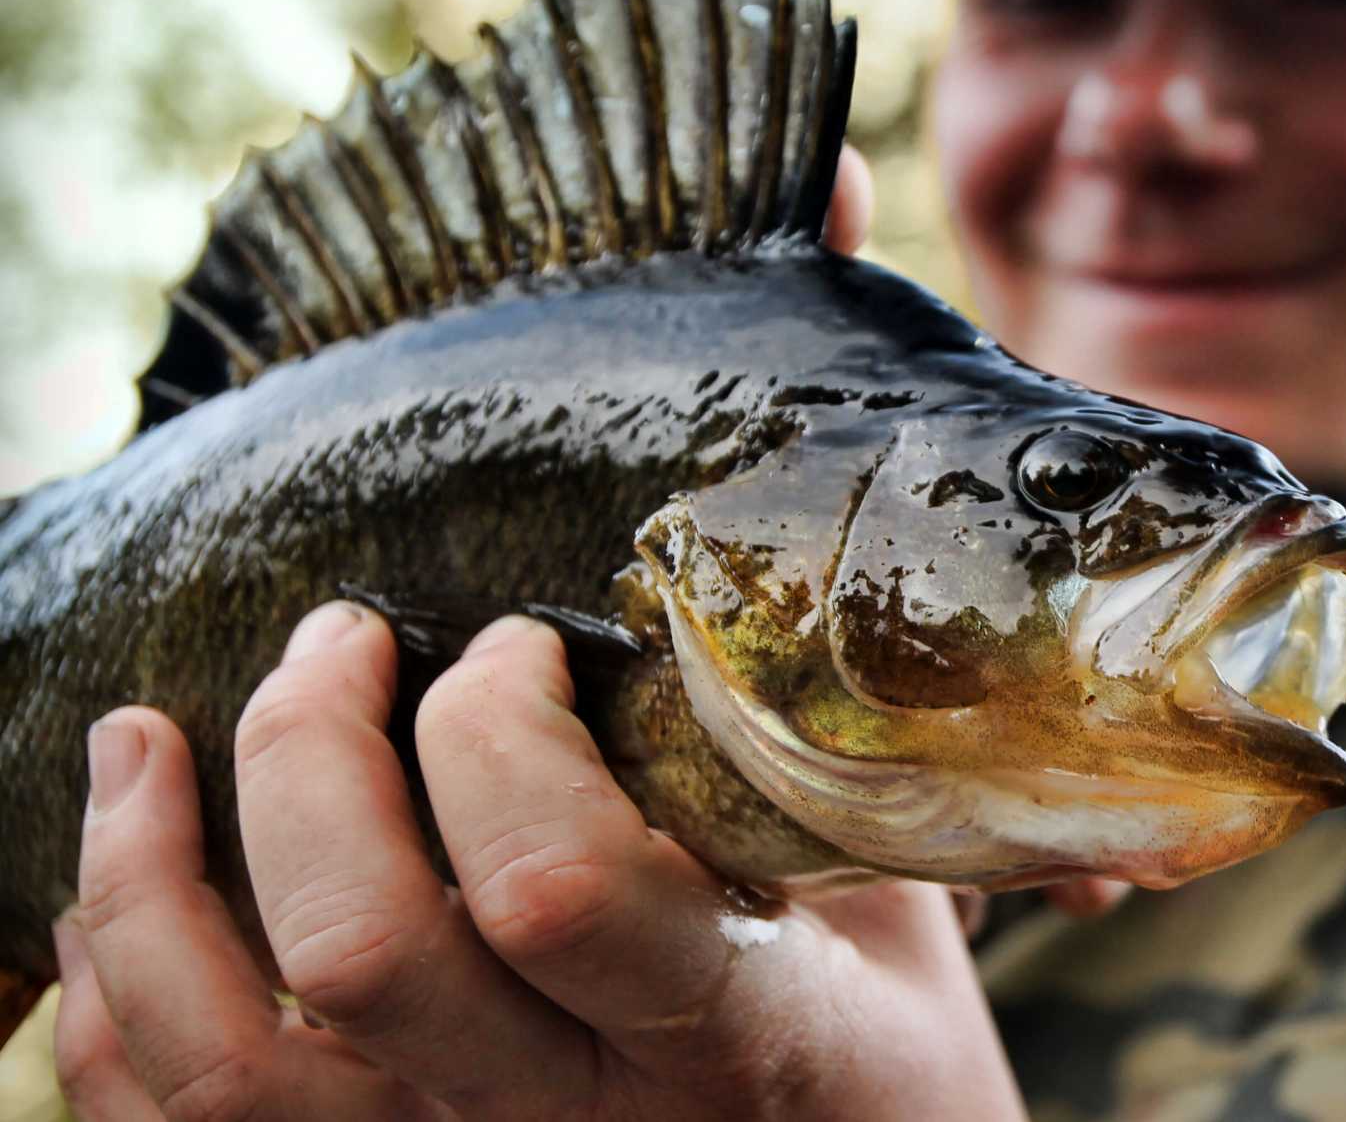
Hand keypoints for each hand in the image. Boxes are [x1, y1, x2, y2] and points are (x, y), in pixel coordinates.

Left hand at [55, 601, 1026, 1120]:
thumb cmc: (883, 1069)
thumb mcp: (891, 920)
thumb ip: (800, 792)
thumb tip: (723, 617)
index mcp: (721, 1030)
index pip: (550, 883)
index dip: (497, 731)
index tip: (518, 646)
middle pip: (357, 944)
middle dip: (309, 745)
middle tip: (339, 642)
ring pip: (222, 1065)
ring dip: (144, 877)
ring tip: (140, 741)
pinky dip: (113, 1002)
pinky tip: (124, 892)